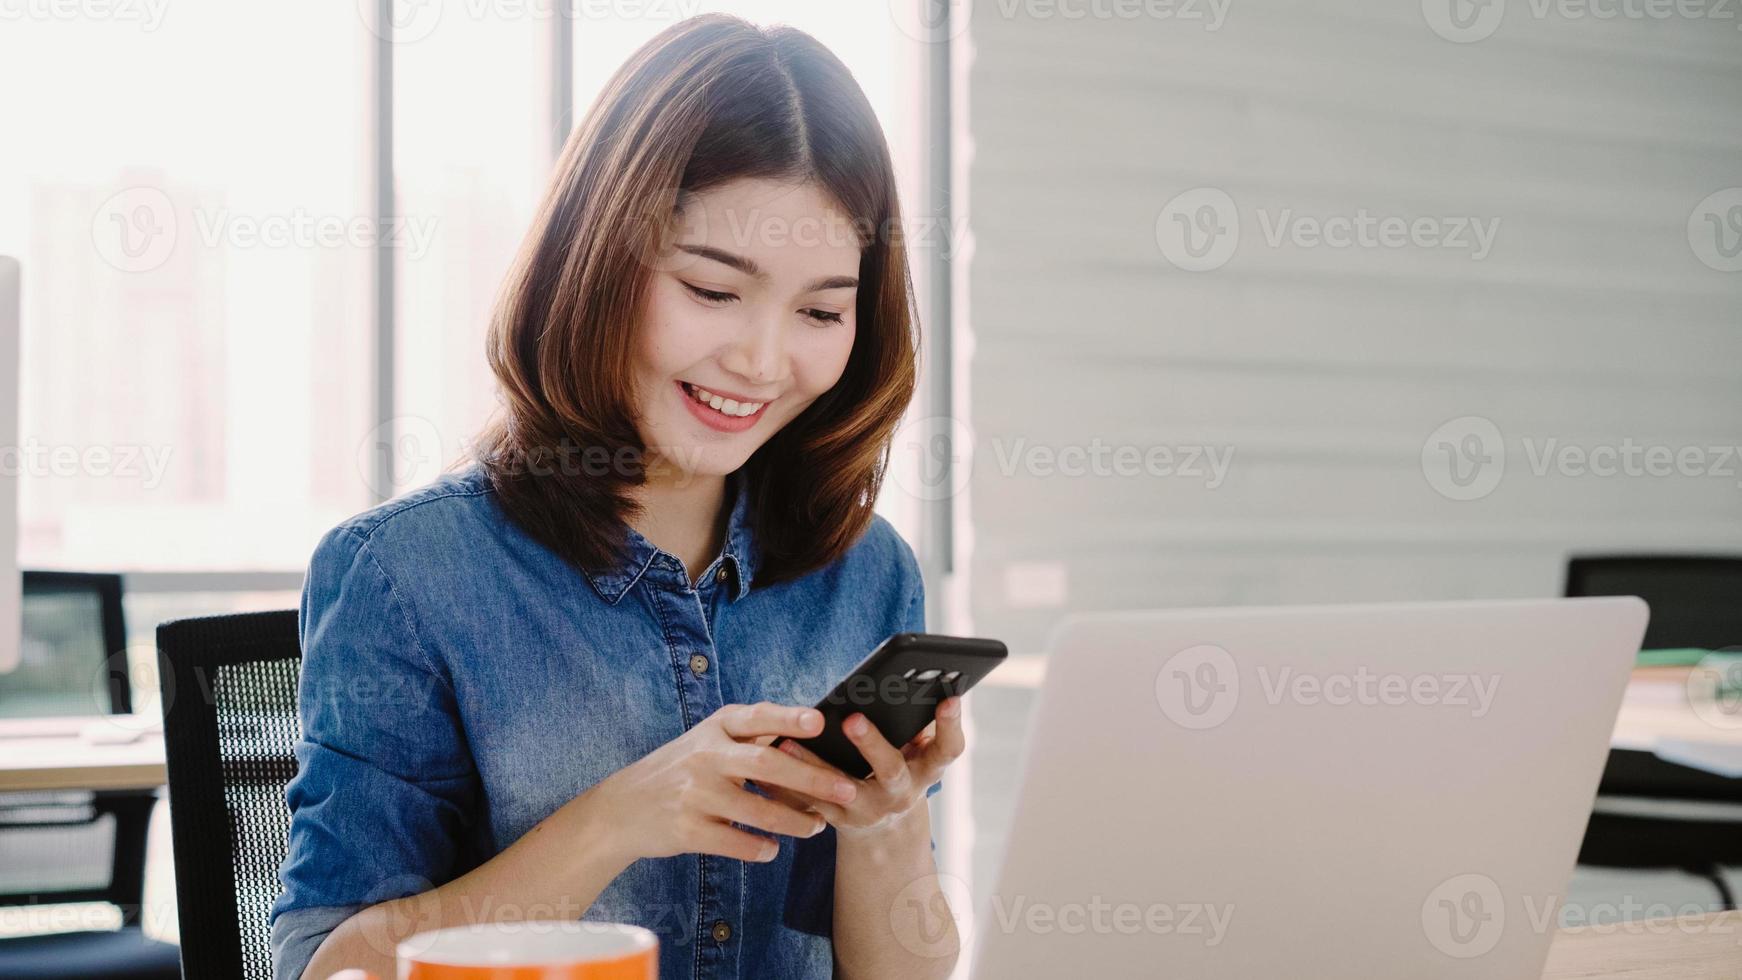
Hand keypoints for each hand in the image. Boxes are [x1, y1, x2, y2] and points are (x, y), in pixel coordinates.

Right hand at [586, 702, 861, 864]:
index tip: (819, 722)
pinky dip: (762, 848)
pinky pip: (738, 843)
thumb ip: (751, 734)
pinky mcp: (688, 830)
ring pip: (759, 811)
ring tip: (817, 826)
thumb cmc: (681, 769)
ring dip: (795, 822)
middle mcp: (705, 756)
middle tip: (846, 790)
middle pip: (767, 766)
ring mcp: (696, 794)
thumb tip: (812, 726)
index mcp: (715, 728)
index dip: (788, 719)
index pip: (757, 718)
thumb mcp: (708, 739)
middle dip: (812, 779)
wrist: (623, 807)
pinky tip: (773, 848)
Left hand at [759, 696, 964, 838]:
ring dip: (812, 767)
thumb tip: (916, 686)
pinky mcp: (837, 819)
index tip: (950, 696)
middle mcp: (901, 794)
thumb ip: (919, 727)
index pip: (948, 748)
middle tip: (853, 719)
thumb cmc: (900, 769)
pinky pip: (808, 802)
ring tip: (787, 743)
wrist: (884, 830)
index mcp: (926, 770)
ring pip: (839, 791)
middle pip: (892, 770)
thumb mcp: (919, 753)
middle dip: (873, 745)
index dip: (951, 725)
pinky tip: (767, 761)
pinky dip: (786, 786)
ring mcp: (868, 810)